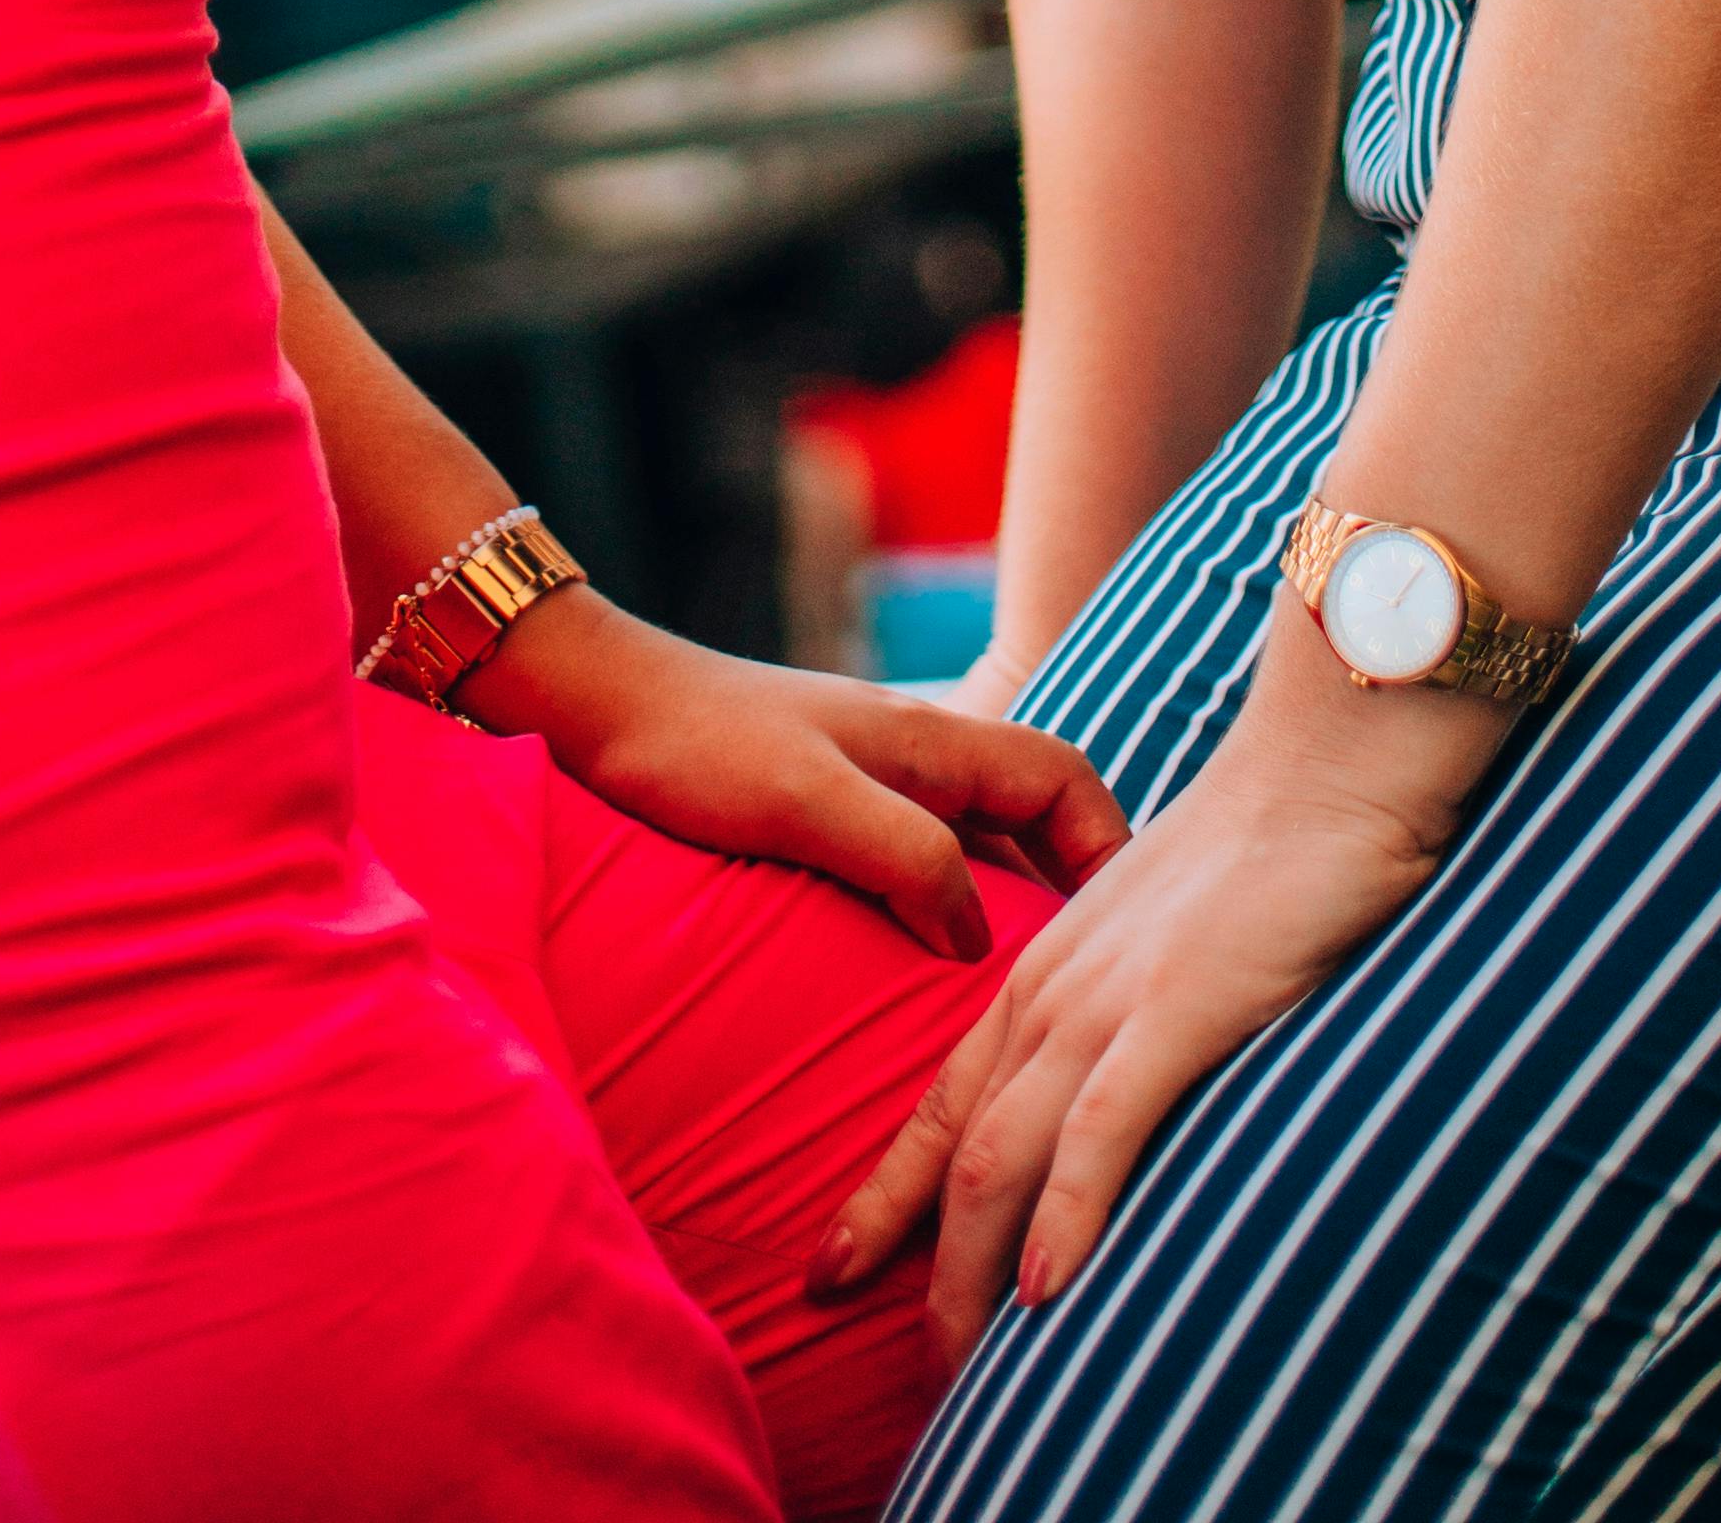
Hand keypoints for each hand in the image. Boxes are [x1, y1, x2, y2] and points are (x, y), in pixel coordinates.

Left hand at [461, 586, 1126, 958]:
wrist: (596, 706)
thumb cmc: (697, 746)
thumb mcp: (810, 803)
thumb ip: (906, 859)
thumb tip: (982, 942)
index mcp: (930, 744)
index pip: (1063, 782)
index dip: (1109, 847)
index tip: (1125, 935)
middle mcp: (914, 763)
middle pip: (1030, 824)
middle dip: (1068, 899)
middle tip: (1085, 999)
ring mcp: (870, 791)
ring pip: (974, 852)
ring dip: (1004, 917)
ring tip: (1016, 1013)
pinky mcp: (825, 822)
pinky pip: (916, 872)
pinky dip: (942, 921)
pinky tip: (925, 988)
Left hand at [810, 650, 1491, 1337]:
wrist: (1322, 766)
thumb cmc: (1253, 854)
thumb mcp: (1154, 936)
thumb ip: (1118, 1006)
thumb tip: (1105, 1094)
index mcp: (1040, 973)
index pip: (941, 1105)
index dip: (884, 1199)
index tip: (833, 1275)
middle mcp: (1050, 992)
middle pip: (954, 1149)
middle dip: (916, 1265)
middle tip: (902, 1371)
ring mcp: (1107, 1001)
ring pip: (1005, 1155)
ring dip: (975, 1272)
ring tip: (961, 1371)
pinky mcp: (1176, 1009)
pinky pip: (1100, 1126)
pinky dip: (1067, 1213)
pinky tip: (1049, 1292)